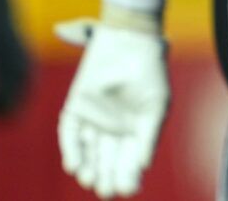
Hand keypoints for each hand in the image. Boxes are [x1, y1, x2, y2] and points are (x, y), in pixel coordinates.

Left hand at [56, 16, 170, 198]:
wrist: (130, 42)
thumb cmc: (150, 73)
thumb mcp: (156, 106)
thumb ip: (149, 136)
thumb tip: (143, 166)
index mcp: (135, 132)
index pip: (129, 162)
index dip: (128, 176)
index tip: (127, 188)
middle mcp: (112, 131)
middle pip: (107, 161)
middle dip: (106, 177)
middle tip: (105, 190)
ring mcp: (93, 121)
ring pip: (88, 153)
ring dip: (88, 168)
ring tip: (89, 180)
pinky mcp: (75, 110)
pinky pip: (71, 135)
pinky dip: (72, 150)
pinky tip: (74, 165)